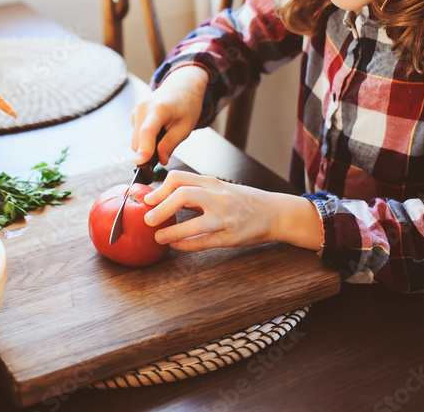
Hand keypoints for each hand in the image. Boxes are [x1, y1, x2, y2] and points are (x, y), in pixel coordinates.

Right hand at [131, 65, 208, 165]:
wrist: (181, 86)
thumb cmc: (186, 104)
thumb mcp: (185, 127)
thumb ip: (171, 143)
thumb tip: (160, 159)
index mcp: (158, 109)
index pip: (147, 132)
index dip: (144, 149)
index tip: (140, 162)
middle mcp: (142, 108)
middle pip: (138, 142)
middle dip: (149, 151)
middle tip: (167, 147)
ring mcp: (136, 111)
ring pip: (135, 140)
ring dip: (147, 145)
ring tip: (164, 133)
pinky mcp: (134, 115)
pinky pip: (136, 135)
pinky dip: (146, 138)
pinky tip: (158, 129)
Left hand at [142, 171, 322, 251]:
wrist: (275, 213)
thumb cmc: (244, 201)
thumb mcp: (220, 189)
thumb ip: (195, 191)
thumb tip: (164, 197)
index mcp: (212, 183)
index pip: (180, 179)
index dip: (160, 189)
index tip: (148, 199)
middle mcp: (218, 197)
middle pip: (184, 195)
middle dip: (161, 207)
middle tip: (148, 218)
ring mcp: (225, 218)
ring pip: (194, 223)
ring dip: (172, 231)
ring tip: (158, 237)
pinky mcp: (231, 236)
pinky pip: (204, 242)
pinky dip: (186, 244)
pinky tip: (175, 245)